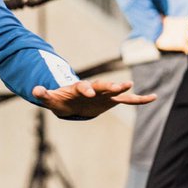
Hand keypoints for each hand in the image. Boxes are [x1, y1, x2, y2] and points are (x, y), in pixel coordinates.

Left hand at [32, 79, 154, 118]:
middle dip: (108, 86)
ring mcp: (104, 94)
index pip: (83, 87)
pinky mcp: (112, 101)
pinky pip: (128, 100)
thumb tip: (34, 89)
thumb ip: (44, 94)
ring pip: (116, 91)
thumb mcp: (51, 99)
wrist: (71, 101)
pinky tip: (153, 98)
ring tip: (132, 87)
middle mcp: (94, 88)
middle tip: (117, 86)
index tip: (89, 92)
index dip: (86, 89)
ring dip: (123, 90)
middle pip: (102, 86)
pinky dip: (140, 99)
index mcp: (79, 88)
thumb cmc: (60, 99)